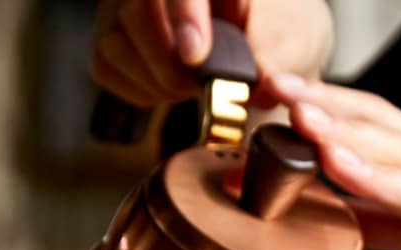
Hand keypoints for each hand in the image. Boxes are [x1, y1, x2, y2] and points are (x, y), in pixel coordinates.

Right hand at [91, 0, 332, 107]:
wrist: (267, 49)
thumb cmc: (280, 33)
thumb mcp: (293, 40)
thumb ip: (276, 56)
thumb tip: (261, 84)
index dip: (183, 14)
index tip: (196, 55)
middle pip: (136, 11)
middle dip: (171, 63)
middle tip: (203, 88)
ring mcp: (125, 7)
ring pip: (115, 42)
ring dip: (158, 81)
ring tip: (195, 88)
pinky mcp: (111, 38)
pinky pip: (107, 68)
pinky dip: (143, 91)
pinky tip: (173, 89)